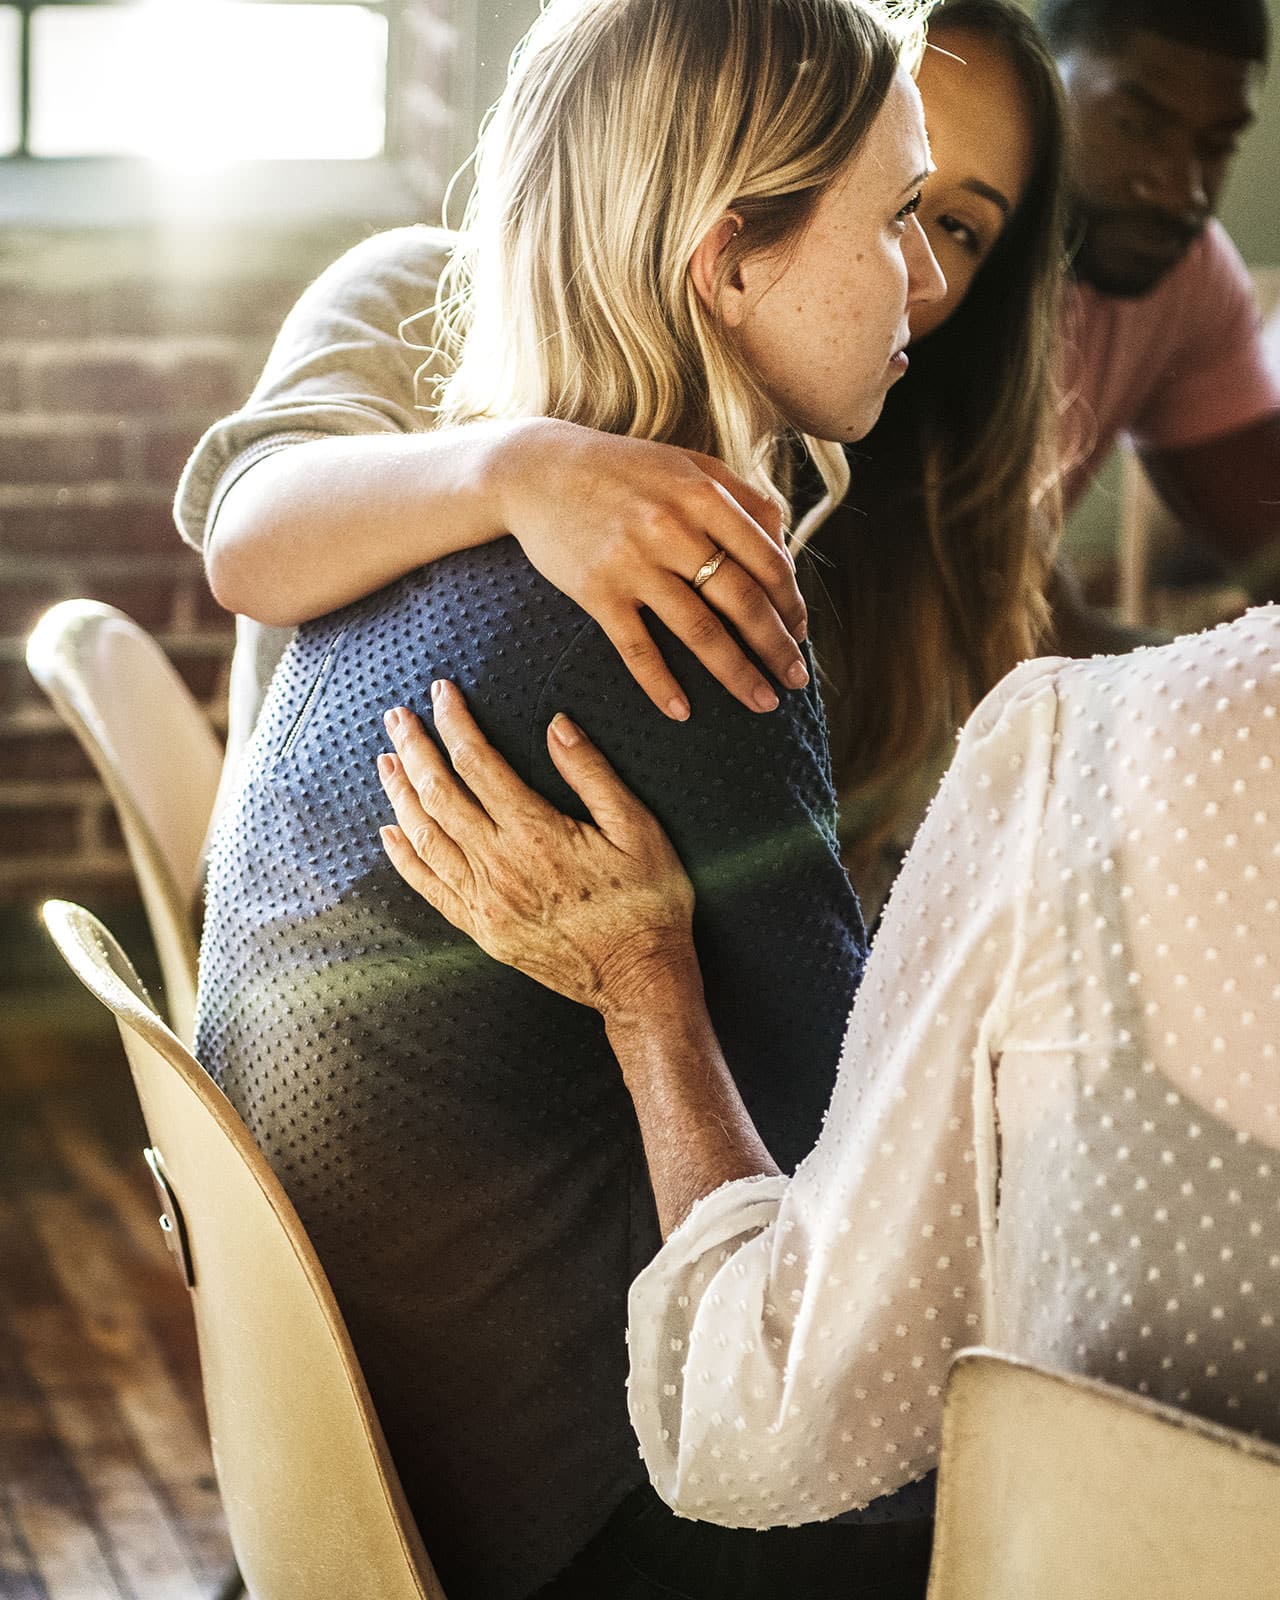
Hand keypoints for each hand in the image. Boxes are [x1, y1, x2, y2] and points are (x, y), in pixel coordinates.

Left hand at [377, 681, 699, 1016]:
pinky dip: (404, 857)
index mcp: (536, 832)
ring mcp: (485, 901)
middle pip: (439, 794)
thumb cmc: (648, 902)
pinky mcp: (482, 929)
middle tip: (396, 717)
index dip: (455, 723)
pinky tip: (390, 831)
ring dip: (401, 794)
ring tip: (385, 759)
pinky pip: (429, 887)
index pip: (478, 763)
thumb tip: (556, 726)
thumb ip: (592, 775)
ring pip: (425, 837)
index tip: (441, 694)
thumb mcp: (637, 829)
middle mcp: (499, 865)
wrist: (641, 980)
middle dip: (415, 749)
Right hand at [490, 419, 808, 719]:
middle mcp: (671, 527)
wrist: (537, 470)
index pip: (766, 560)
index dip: (791, 603)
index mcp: (702, 493)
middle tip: (796, 680)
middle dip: (777, 647)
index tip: (801, 634)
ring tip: (763, 702)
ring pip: (699, 631)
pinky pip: (637, 648)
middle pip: (742, 601)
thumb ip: (741, 498)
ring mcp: (633, 561)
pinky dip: (661, 684)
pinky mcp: (597, 590)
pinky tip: (683, 712)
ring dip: (738, 674)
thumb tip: (786, 551)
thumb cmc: (623, 469)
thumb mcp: (687, 464)